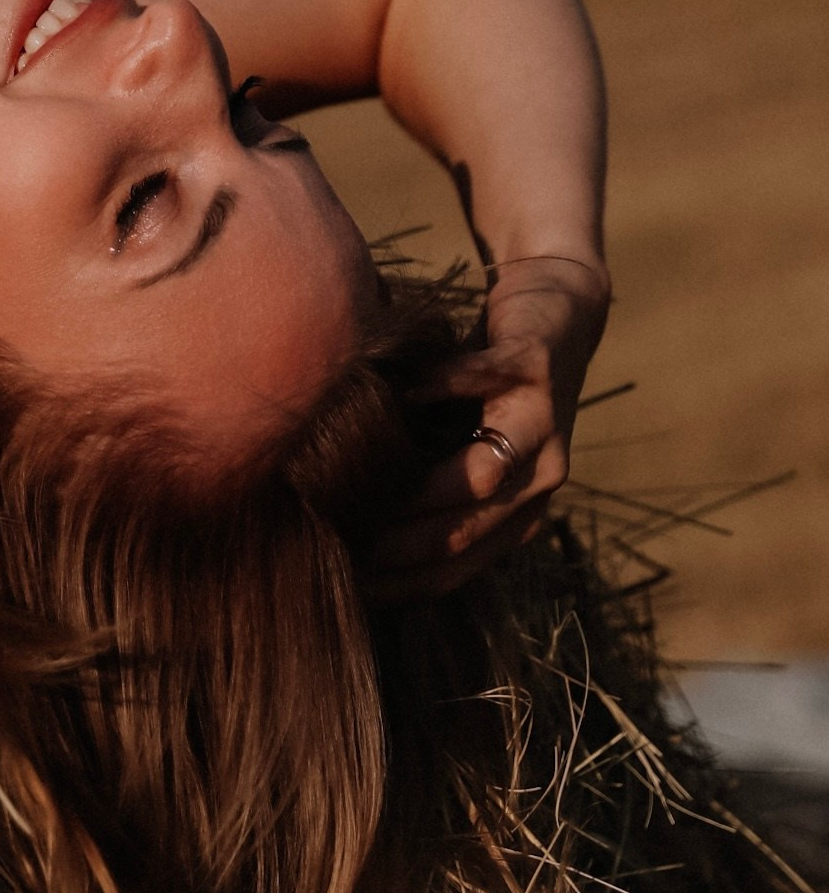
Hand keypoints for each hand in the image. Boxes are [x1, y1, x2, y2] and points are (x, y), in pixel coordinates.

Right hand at [372, 252, 611, 597]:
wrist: (559, 309)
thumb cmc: (490, 385)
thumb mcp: (460, 443)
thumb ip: (426, 484)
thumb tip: (350, 529)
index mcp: (521, 512)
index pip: (454, 570)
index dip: (397, 582)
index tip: (343, 583)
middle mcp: (538, 481)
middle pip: (462, 535)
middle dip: (395, 543)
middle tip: (333, 539)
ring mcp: (543, 427)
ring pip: (479, 479)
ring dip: (415, 484)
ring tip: (357, 479)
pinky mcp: (533, 370)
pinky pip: (475, 386)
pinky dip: (431, 389)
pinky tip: (392, 389)